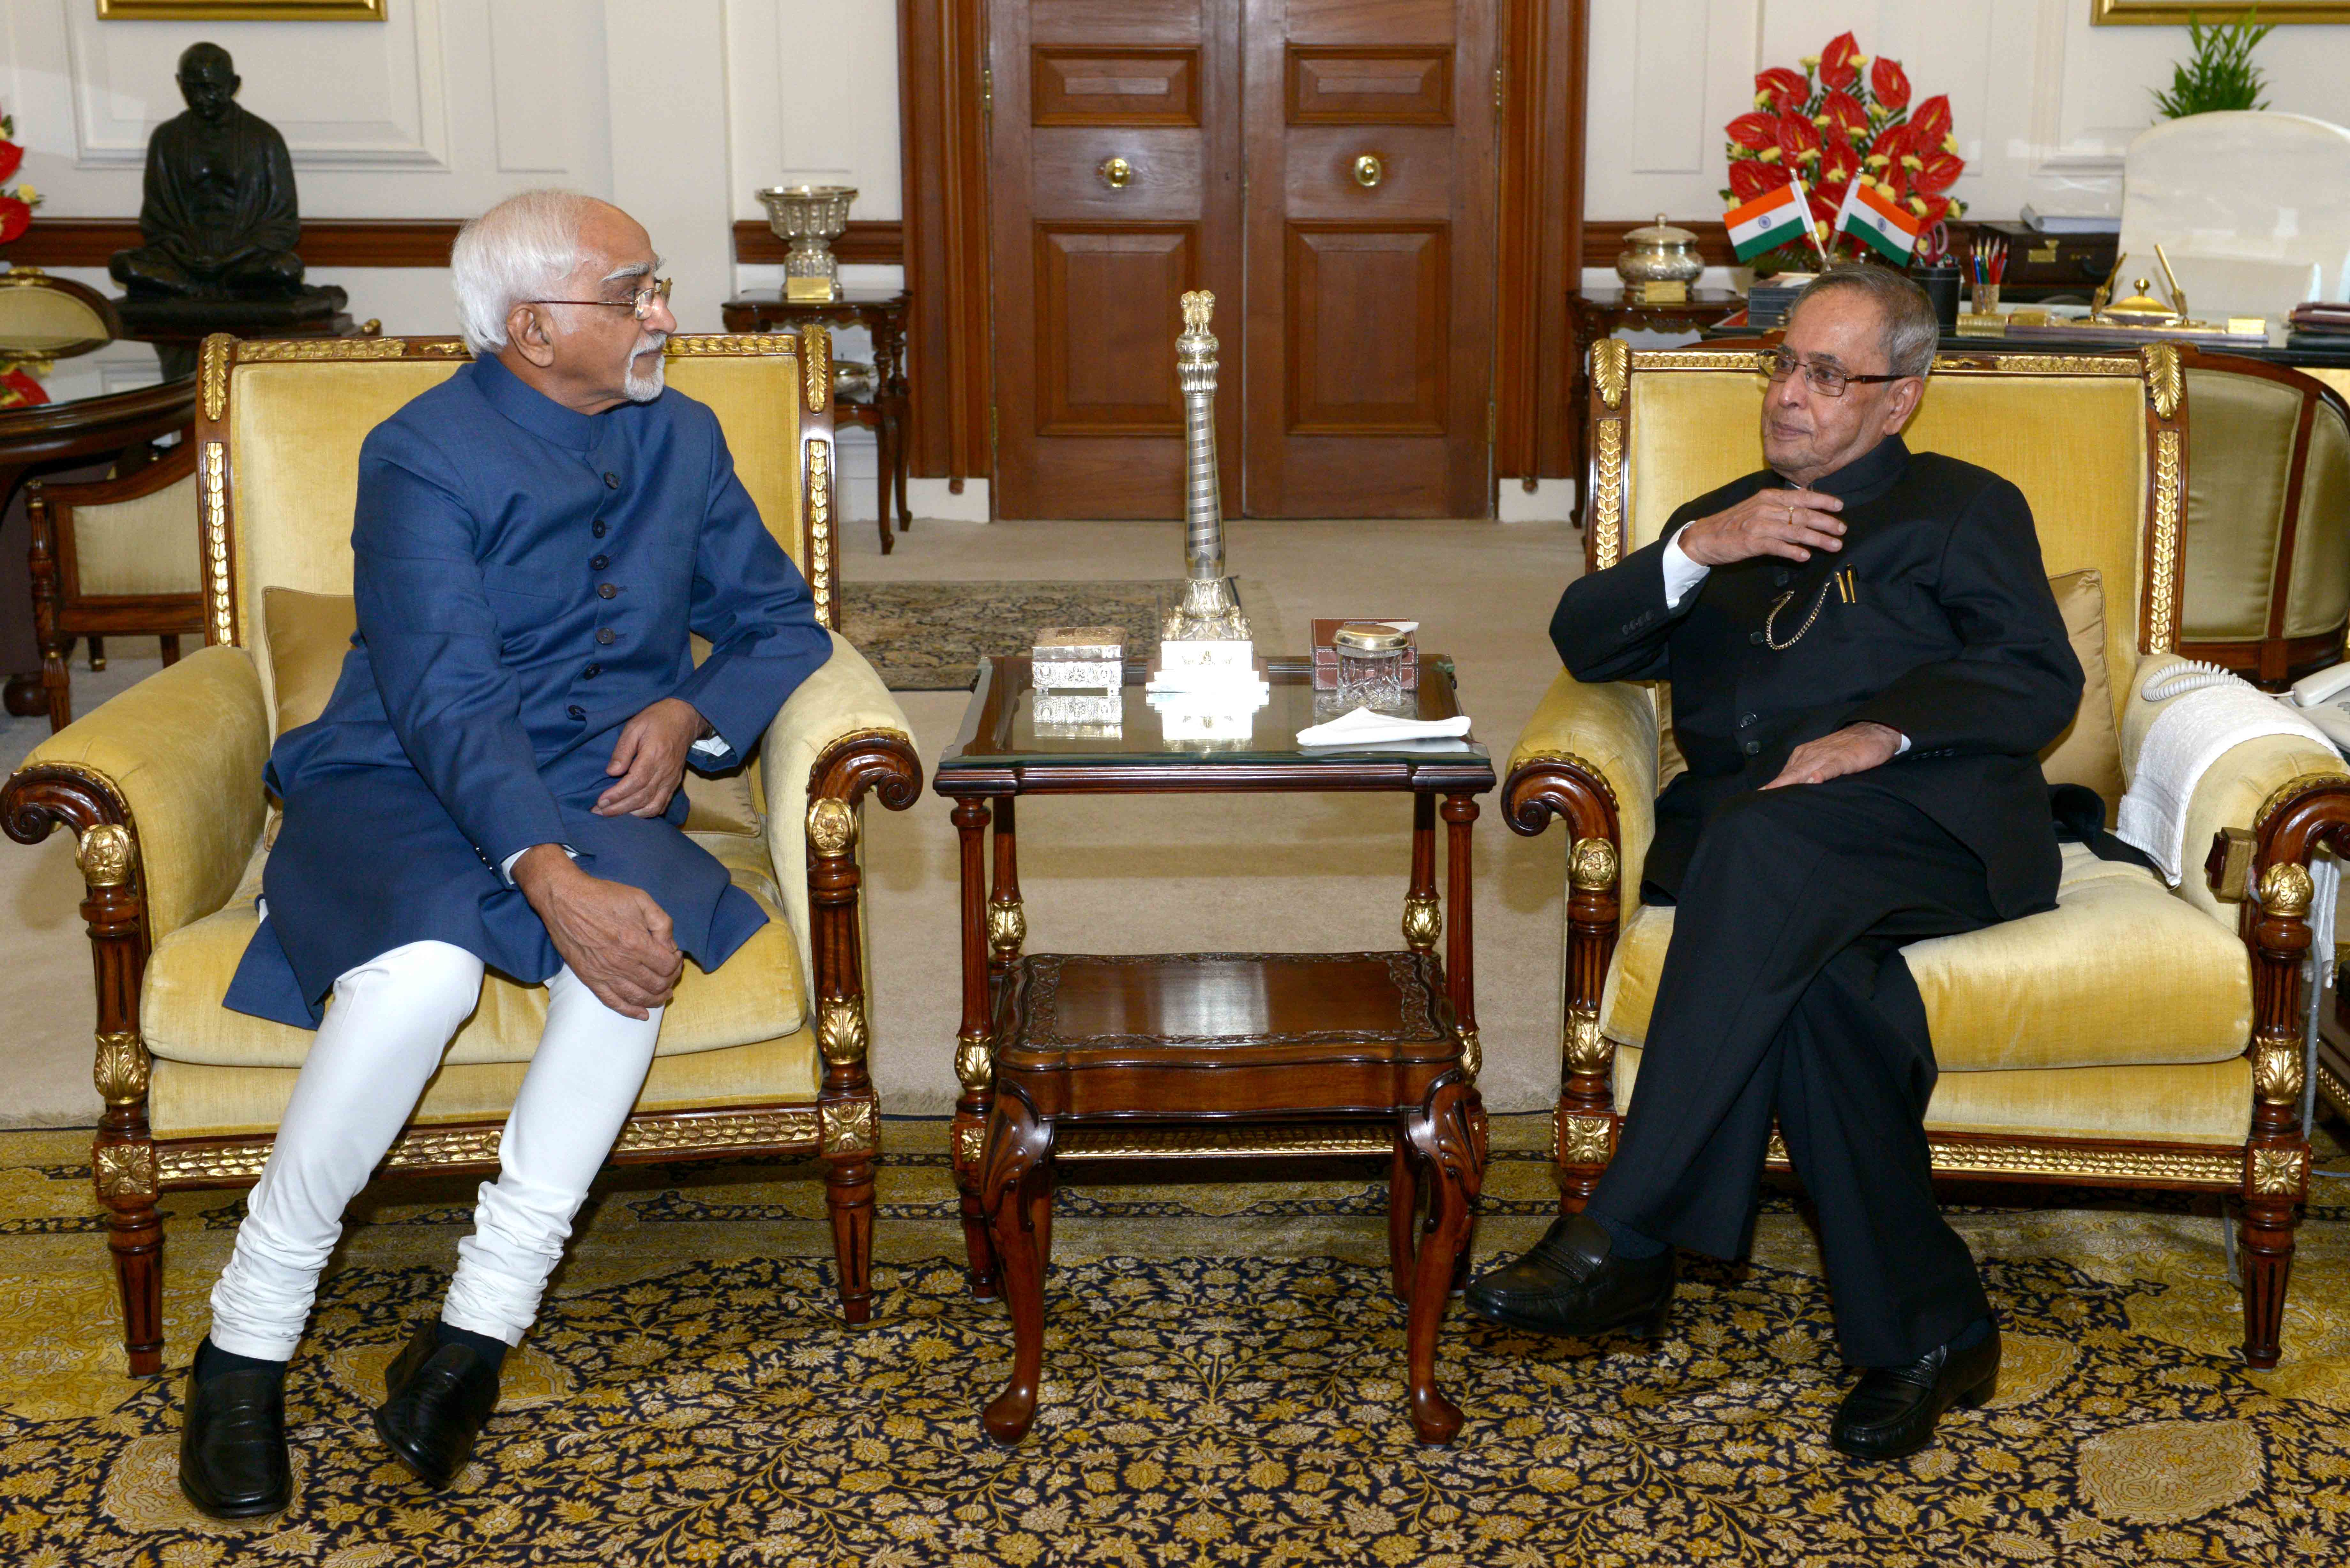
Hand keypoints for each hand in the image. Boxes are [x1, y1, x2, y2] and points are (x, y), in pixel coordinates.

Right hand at [512, 844, 682, 1017]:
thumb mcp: (641, 899)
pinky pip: (613, 1002)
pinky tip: (642, 1014)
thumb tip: (670, 946)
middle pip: (656, 984)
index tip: (675, 956)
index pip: (667, 966)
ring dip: (656, 999)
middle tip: (671, 974)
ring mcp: (604, 973)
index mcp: (636, 942)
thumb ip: (662, 923)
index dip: (676, 963)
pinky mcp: (589, 979)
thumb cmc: (603, 896)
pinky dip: (630, 1011)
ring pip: (638, 997)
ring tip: (664, 994)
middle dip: (670, 981)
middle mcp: (621, 962)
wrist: (564, 899)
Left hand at [595, 697, 706, 818]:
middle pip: (641, 797)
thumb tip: (612, 772)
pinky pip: (662, 804)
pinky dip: (647, 813)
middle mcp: (665, 771)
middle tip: (599, 812)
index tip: (601, 801)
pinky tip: (632, 814)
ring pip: (652, 806)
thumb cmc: (656, 719)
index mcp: (654, 755)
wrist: (684, 718)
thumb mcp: (635, 727)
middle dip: (619, 808)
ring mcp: (671, 779)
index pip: (635, 782)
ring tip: (612, 814)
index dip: (617, 795)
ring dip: (631, 814)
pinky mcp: (674, 783)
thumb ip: (622, 750)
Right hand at [1677, 488, 1844, 566]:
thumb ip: (1779, 508)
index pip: (1801, 496)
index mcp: (1768, 497)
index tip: (1839, 507)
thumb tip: (1804, 510)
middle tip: (1842, 530)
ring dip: (1817, 539)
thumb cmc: (1733, 524)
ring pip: (1795, 531)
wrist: (1704, 537)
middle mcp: (1765, 508)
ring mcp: (1758, 525)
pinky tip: (1805, 556)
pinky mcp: (1751, 543)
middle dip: (1826, 522)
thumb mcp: (1756, 508)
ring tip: (1834, 545)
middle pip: (1803, 514)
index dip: (1823, 501)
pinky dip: (1793, 551)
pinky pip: (1777, 546)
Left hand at [1763, 722, 1904, 788]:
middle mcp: (1810, 754)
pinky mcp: (1842, 759)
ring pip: (1804, 771)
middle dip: (1775, 787)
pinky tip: (1814, 781)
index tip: (1758, 798)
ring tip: (1775, 794)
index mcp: (1804, 755)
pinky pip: (1829, 767)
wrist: (1873, 732)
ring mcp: (1825, 756)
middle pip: (1789, 774)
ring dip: (1790, 782)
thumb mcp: (1823, 761)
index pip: (1785, 774)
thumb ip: (1809, 773)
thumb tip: (1794, 790)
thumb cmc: (1847, 749)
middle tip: (1760, 798)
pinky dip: (1821, 774)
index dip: (1773, 787)